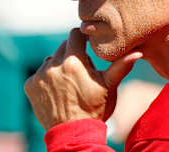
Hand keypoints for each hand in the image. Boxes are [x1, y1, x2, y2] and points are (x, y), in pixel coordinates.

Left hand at [24, 28, 142, 129]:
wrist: (73, 134)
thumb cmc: (95, 109)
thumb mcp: (110, 86)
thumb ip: (121, 66)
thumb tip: (138, 53)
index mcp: (74, 61)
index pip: (75, 34)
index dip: (83, 38)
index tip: (87, 45)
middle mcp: (53, 65)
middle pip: (63, 46)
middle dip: (72, 53)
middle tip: (81, 69)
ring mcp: (40, 76)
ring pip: (51, 60)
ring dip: (59, 65)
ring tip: (69, 82)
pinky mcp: (30, 86)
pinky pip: (39, 74)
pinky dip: (47, 79)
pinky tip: (57, 90)